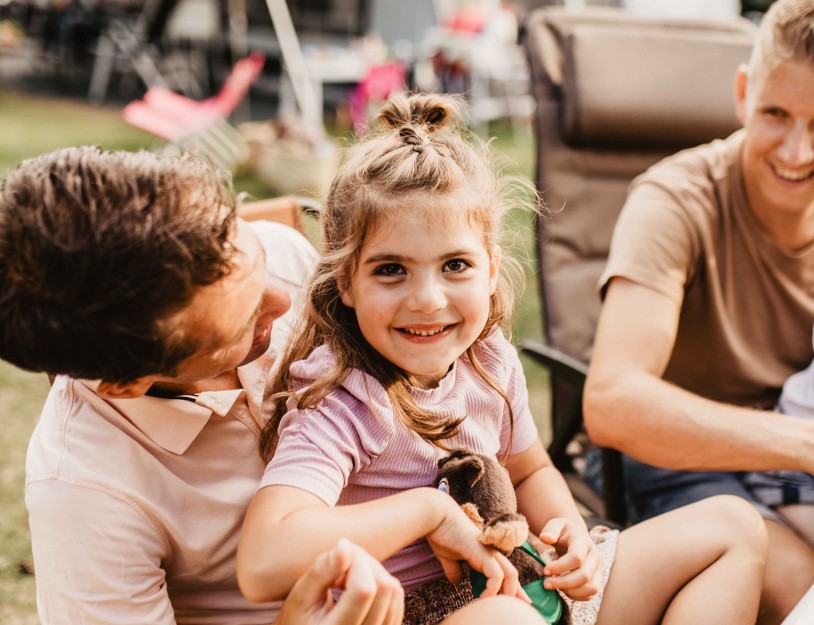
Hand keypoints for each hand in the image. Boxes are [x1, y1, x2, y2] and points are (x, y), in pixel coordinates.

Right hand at [275, 538, 403, 624]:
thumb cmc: (299, 617)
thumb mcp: (301, 595)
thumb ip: (323, 570)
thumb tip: (346, 546)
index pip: (364, 590)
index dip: (357, 560)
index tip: (340, 552)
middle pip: (383, 587)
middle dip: (364, 563)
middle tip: (340, 567)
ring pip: (394, 590)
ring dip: (373, 572)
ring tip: (346, 580)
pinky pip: (397, 597)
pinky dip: (381, 582)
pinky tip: (358, 588)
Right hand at [426, 495, 529, 602]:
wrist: (436, 516)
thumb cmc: (441, 533)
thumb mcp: (448, 557)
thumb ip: (454, 570)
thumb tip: (456, 582)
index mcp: (484, 553)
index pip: (503, 572)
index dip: (510, 587)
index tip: (516, 600)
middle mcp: (490, 552)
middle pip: (512, 574)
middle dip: (517, 592)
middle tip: (523, 606)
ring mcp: (488, 552)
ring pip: (510, 575)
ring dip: (507, 593)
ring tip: (498, 606)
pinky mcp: (482, 553)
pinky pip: (496, 575)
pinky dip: (493, 589)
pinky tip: (483, 599)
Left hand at [538, 518, 601, 600]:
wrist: (575, 536)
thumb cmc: (563, 531)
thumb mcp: (556, 524)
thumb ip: (550, 529)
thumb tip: (545, 538)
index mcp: (584, 541)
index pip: (576, 557)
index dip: (560, 567)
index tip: (545, 570)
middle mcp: (594, 556)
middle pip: (584, 575)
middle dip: (563, 582)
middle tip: (546, 584)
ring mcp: (598, 569)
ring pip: (591, 587)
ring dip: (571, 591)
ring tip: (554, 586)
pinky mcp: (597, 579)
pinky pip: (590, 594)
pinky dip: (576, 596)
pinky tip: (563, 589)